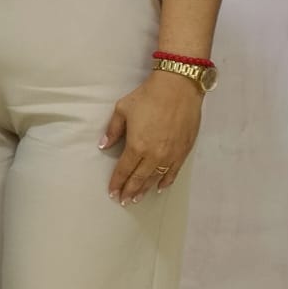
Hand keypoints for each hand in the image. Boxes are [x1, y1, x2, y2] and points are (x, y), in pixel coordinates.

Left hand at [100, 71, 203, 204]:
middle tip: (123, 200)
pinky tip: (159, 188)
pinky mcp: (183, 151)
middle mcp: (154, 155)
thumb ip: (113, 130)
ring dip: (145, 189)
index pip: (124, 170)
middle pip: (139, 178)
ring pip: (155, 178)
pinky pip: (173, 173)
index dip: (117, 182)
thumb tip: (103, 145)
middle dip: (129, 191)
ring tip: (137, 198)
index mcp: (137, 145)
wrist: (178, 88)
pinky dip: (165, 182)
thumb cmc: (148, 96)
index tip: (112, 192)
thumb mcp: (123, 109)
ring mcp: (170, 155)